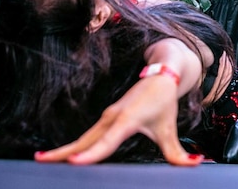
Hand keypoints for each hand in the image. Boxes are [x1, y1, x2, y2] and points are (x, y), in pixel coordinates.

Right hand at [34, 76, 201, 165]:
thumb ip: (179, 152)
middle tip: (41, 162)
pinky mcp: (104, 119)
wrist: (160, 75)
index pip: (108, 140)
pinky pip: (86, 135)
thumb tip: (196, 163)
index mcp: (127, 119)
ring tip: (41, 160)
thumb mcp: (171, 128)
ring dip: (63, 149)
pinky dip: (72, 145)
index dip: (93, 153)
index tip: (75, 162)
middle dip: (64, 152)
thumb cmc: (163, 102)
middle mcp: (112, 118)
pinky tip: (59, 156)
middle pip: (85, 139)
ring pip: (82, 137)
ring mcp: (106, 117)